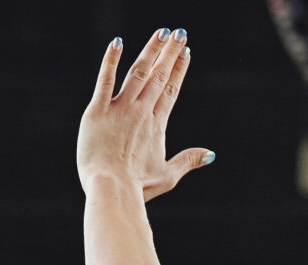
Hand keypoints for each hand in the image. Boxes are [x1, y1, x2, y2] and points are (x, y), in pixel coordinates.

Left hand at [79, 28, 213, 201]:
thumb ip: (188, 161)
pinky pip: (105, 80)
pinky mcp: (97, 111)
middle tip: (179, 32)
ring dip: (151, 50)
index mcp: (157, 125)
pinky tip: (117, 42)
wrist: (113, 190)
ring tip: (161, 32)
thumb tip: (210, 154)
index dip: (179, 69)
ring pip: (138, 72)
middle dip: (170, 52)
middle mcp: (141, 111)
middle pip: (159, 75)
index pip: (171, 90)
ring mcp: (120, 109)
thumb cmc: (138, 187)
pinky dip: (111, 61)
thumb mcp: (168, 176)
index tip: (186, 52)